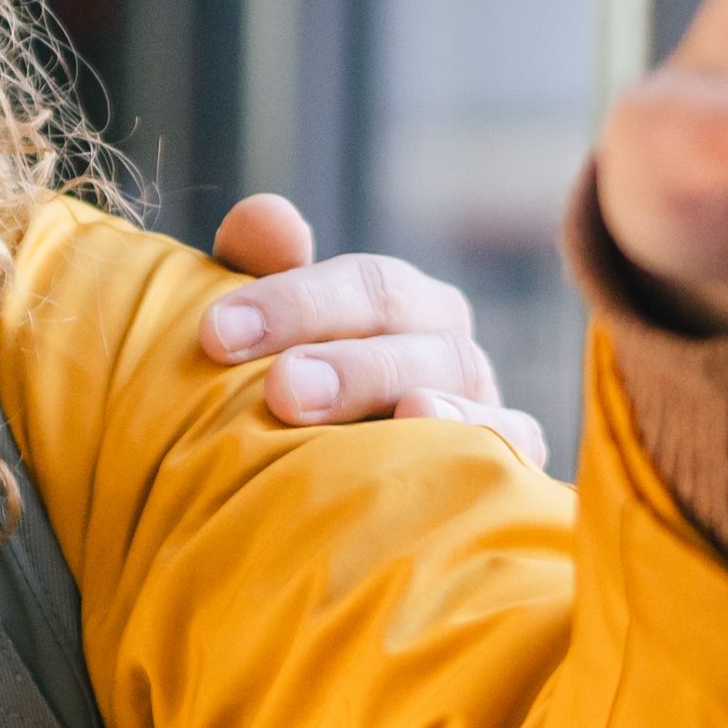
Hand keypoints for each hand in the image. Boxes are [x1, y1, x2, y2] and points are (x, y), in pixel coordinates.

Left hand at [195, 198, 549, 466]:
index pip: (359, 281)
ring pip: (455, 372)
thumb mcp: (257, 341)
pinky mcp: (508, 462)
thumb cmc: (282, 413)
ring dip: (397, 387)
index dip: (291, 299)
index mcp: (392, 303)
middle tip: (280, 387)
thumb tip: (267, 217)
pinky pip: (512, 440)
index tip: (215, 332)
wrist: (324, 511)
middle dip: (340, 353)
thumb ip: (254, 271)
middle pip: (406, 322)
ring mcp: (477, 399)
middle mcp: (439, 341)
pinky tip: (422, 427)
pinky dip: (479, 431)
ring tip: (359, 411)